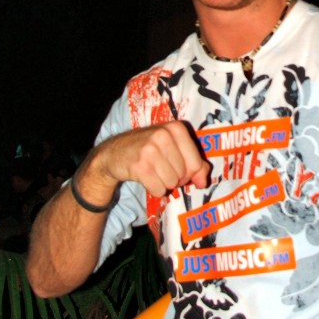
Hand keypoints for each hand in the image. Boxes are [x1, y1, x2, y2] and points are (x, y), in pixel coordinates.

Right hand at [95, 121, 210, 197]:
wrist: (114, 152)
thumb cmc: (148, 149)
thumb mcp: (173, 147)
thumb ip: (194, 162)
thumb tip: (203, 181)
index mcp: (176, 128)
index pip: (196, 162)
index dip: (190, 172)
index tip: (179, 169)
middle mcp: (164, 135)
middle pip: (184, 174)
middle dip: (175, 178)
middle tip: (162, 170)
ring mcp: (150, 150)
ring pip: (172, 183)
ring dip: (163, 184)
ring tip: (153, 172)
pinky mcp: (139, 166)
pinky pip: (158, 189)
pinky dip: (154, 189)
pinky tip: (145, 178)